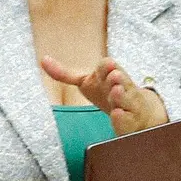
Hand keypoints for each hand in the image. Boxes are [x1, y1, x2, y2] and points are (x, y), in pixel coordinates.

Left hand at [41, 55, 167, 134]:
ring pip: (126, 98)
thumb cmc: (107, 93)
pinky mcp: (131, 121)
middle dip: (117, 79)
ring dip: (121, 96)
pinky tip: (117, 115)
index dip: (106, 67)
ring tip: (116, 93)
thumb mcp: (86, 81)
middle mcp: (120, 87)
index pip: (108, 67)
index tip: (108, 65)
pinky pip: (127, 120)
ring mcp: (128, 104)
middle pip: (120, 80)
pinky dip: (122, 117)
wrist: (138, 113)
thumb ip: (64, 73)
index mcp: (109, 75)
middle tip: (114, 77)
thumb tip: (43, 59)